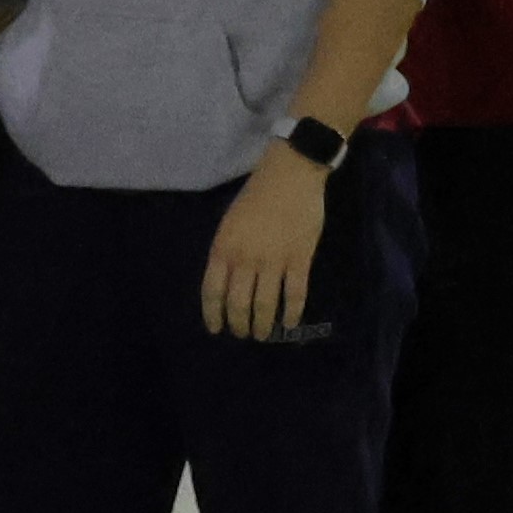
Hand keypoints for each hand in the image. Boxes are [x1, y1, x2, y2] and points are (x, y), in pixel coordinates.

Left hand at [202, 145, 330, 338]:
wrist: (289, 177)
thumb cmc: (254, 197)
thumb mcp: (228, 224)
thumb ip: (225, 253)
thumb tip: (225, 281)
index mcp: (223, 249)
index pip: (211, 292)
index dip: (213, 315)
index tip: (216, 329)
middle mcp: (245, 259)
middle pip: (238, 303)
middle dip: (239, 324)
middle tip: (243, 334)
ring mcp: (274, 261)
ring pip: (266, 304)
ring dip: (263, 324)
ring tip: (263, 335)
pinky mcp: (300, 259)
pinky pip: (296, 294)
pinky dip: (293, 312)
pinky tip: (291, 323)